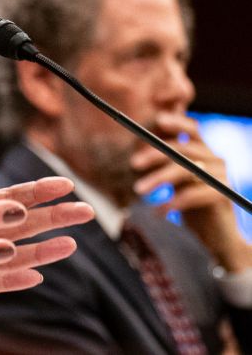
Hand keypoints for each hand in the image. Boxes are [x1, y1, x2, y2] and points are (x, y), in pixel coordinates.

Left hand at [0, 124, 93, 351]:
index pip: (7, 199)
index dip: (35, 191)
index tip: (64, 182)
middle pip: (20, 224)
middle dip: (52, 217)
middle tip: (86, 209)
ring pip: (13, 254)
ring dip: (41, 249)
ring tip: (71, 243)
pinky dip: (10, 279)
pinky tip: (35, 276)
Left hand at [131, 112, 251, 271]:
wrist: (216, 235)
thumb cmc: (190, 204)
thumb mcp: (175, 179)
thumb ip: (165, 161)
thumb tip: (136, 144)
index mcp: (204, 151)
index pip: (193, 129)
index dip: (177, 123)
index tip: (158, 119)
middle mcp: (216, 160)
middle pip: (182, 148)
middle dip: (154, 154)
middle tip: (133, 164)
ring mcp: (222, 177)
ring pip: (185, 170)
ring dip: (158, 179)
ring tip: (139, 190)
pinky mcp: (223, 195)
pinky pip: (194, 194)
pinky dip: (172, 202)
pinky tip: (158, 212)